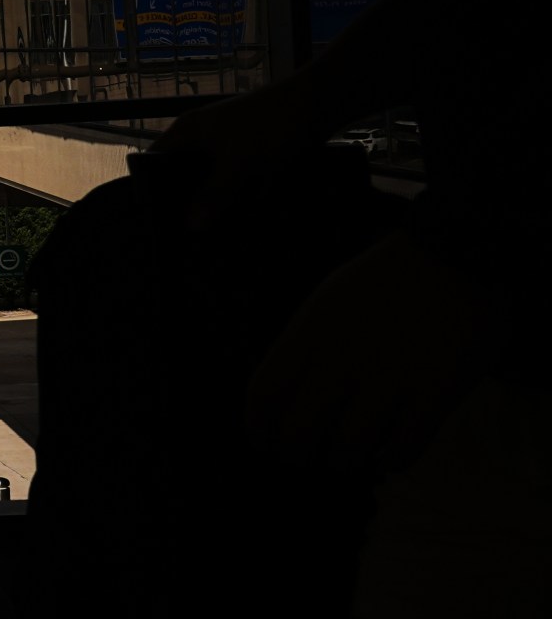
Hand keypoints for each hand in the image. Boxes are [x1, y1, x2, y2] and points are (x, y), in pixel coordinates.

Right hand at [148, 83, 312, 229]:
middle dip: (186, 201)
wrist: (316, 102)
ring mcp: (228, 146)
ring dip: (216, 202)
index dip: (150, 187)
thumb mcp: (238, 163)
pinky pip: (236, 182)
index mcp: (187, 132)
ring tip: (210, 234)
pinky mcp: (250, 155)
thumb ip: (214, 194)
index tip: (155, 220)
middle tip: (183, 236)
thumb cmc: (267, 125)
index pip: (153, 161)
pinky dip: (239, 198)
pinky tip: (241, 220)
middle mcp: (202, 138)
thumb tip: (190, 226)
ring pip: (212, 180)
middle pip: (183, 174)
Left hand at [244, 231, 488, 474]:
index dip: (259, 430)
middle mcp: (342, 357)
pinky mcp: (435, 391)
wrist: (458, 255)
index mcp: (310, 332)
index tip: (266, 445)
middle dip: (298, 458)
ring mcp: (389, 376)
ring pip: (349, 448)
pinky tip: (390, 455)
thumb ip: (304, 346)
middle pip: (300, 432)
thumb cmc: (386, 282)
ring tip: (351, 460)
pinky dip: (390, 461)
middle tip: (309, 462)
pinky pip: (402, 448)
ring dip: (345, 463)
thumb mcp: (328, 303)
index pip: (264, 395)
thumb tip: (282, 399)